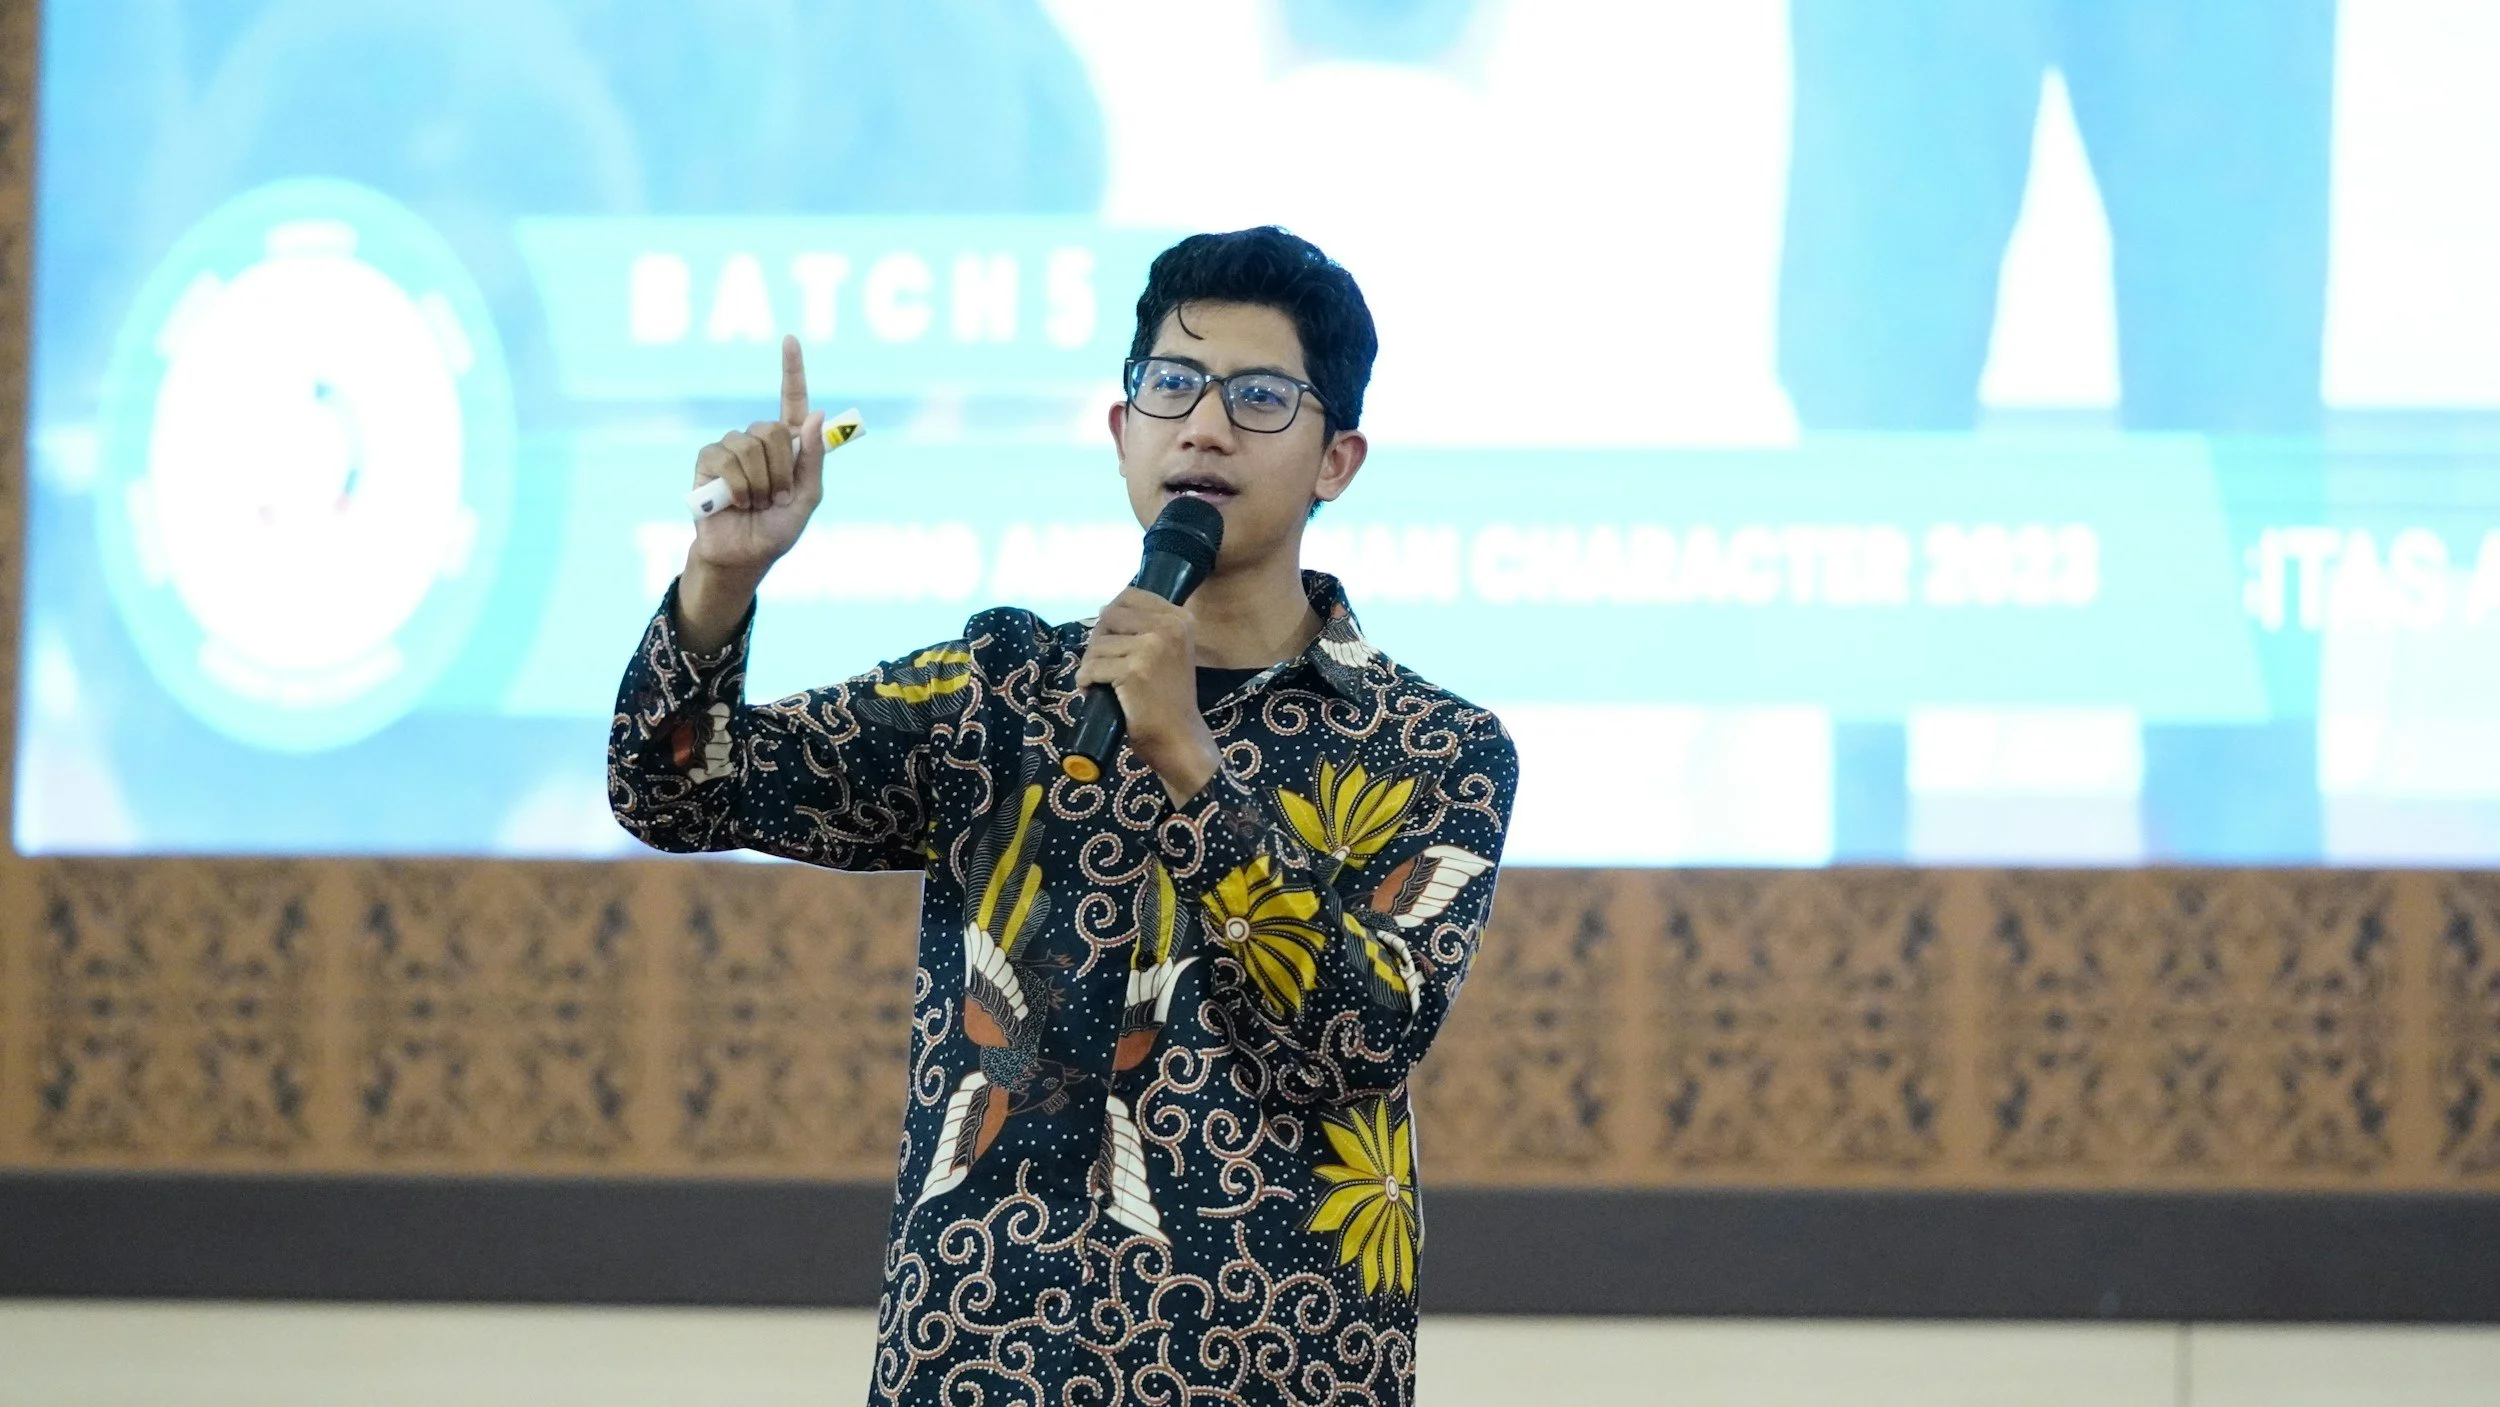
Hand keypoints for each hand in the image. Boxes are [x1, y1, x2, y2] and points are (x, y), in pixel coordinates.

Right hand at [679, 336, 824, 648]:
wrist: (742, 556)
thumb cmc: (777, 531)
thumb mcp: (808, 499)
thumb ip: (814, 458)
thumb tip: (816, 414)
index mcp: (789, 446)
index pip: (791, 400)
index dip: (792, 370)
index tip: (790, 339)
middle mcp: (758, 441)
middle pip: (772, 429)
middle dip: (780, 469)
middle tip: (777, 498)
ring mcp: (731, 449)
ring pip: (748, 444)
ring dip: (759, 482)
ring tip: (755, 504)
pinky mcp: (706, 462)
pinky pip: (724, 458)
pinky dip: (736, 485)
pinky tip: (734, 502)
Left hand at [1075, 588, 1220, 803]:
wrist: (1179, 737)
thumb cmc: (1169, 697)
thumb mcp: (1168, 651)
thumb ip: (1146, 627)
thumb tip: (1103, 612)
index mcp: (1179, 618)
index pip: (1129, 596)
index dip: (1111, 619)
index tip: (1114, 644)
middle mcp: (1169, 627)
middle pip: (1109, 616)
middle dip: (1099, 642)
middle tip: (1105, 666)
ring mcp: (1151, 647)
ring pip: (1097, 644)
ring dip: (1091, 666)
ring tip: (1102, 684)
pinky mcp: (1133, 670)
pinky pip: (1091, 668)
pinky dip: (1085, 682)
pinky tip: (1095, 693)